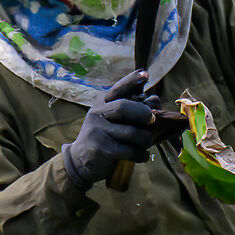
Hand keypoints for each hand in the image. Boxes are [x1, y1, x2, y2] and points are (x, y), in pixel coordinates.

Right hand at [60, 70, 169, 187]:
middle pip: (123, 107)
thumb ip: (132, 109)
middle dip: (143, 113)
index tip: (145, 73)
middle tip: (152, 120)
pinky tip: (142, 156)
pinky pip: (130, 151)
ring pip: (131, 132)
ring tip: (146, 143)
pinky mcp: (101, 150)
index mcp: (102, 103)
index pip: (118, 89)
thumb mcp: (113, 120)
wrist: (80, 161)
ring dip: (145, 139)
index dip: (131, 80)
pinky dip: (141, 155)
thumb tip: (155, 99)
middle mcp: (98, 114)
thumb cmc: (104, 137)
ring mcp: (98, 132)